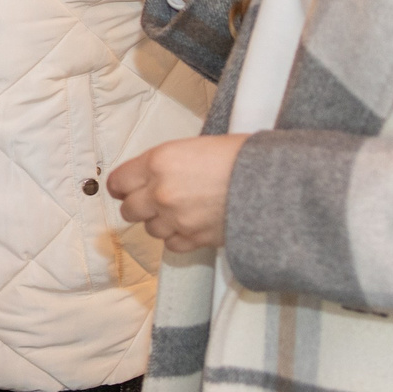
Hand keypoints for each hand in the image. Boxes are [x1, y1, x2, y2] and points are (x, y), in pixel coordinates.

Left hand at [108, 133, 246, 253]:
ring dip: (159, 222)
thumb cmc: (240, 157)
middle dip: (137, 205)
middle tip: (149, 201)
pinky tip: (189, 225)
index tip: (122, 189)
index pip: (119, 181)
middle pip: (129, 209)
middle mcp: (161, 192)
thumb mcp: (195, 146)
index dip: (120, 186)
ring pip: (150, 229)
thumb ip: (166, 163)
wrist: (273, 183)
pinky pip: (171, 244)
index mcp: (159, 161)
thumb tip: (149, 175)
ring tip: (177, 212)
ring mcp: (176, 219)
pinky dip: (177, 237)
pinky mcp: (193, 239)